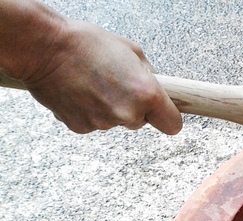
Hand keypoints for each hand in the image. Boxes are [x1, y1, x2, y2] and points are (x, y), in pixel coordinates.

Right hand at [18, 16, 181, 134]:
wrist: (42, 48)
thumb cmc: (85, 43)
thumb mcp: (130, 51)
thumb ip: (148, 75)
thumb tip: (156, 87)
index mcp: (146, 94)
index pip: (173, 125)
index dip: (167, 117)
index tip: (162, 113)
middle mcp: (127, 113)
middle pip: (141, 122)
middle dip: (133, 107)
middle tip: (115, 84)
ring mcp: (104, 123)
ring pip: (116, 121)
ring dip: (109, 107)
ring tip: (93, 83)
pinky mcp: (82, 128)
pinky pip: (94, 122)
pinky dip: (89, 111)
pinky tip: (79, 92)